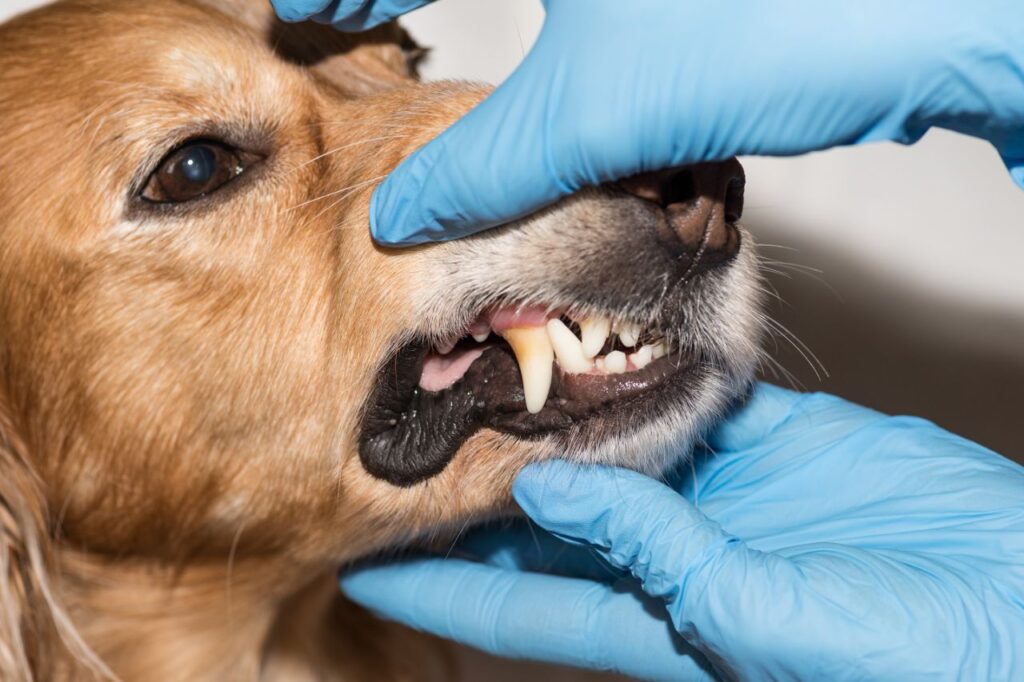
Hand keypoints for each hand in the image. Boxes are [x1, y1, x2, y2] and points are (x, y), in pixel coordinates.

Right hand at [270, 0, 1023, 243]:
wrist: (950, 18)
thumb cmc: (796, 18)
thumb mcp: (607, 107)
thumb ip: (491, 166)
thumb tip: (406, 217)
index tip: (292, 12)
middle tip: (336, 26)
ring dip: (472, 27)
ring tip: (415, 57)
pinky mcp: (688, 2)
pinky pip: (589, 13)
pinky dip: (551, 49)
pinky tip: (548, 94)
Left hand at [341, 385, 1023, 680]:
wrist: (1013, 603)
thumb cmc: (914, 658)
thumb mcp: (765, 621)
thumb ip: (661, 557)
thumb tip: (556, 493)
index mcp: (656, 621)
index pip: (515, 600)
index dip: (437, 579)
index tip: (363, 551)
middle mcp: (671, 553)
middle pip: (548, 515)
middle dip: (480, 481)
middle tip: (408, 435)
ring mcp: (719, 493)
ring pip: (613, 444)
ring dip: (557, 411)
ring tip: (488, 363)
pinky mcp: (771, 443)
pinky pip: (692, 400)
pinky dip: (650, 370)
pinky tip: (605, 333)